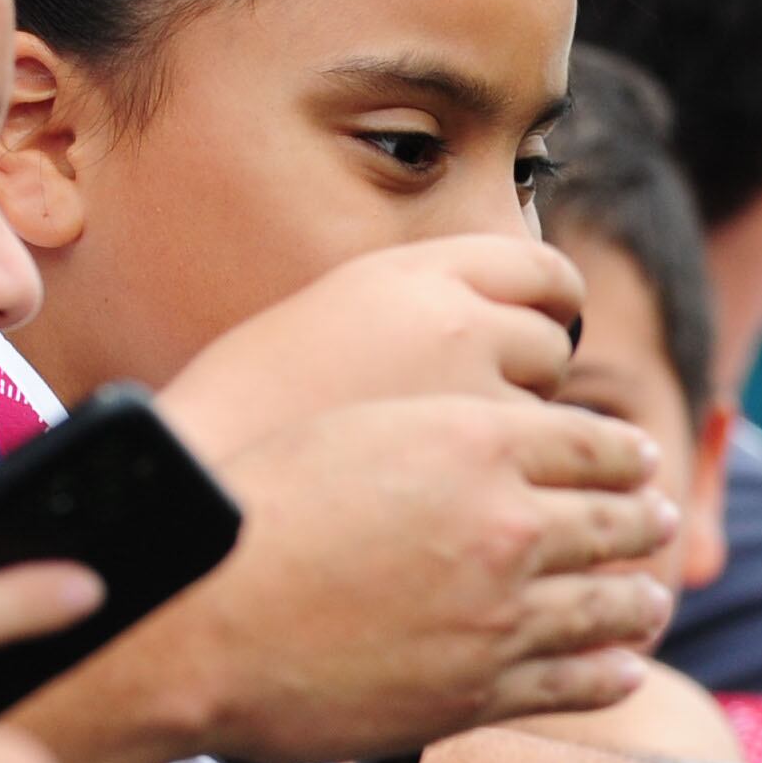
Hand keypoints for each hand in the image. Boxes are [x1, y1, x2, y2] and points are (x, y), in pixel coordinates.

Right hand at [17, 393, 674, 762]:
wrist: (195, 620)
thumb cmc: (245, 514)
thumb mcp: (350, 433)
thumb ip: (432, 434)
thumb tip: (479, 440)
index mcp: (474, 440)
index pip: (592, 443)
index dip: (625, 456)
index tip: (638, 462)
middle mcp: (506, 523)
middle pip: (615, 520)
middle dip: (642, 519)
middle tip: (657, 519)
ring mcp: (504, 612)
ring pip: (611, 604)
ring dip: (642, 598)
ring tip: (653, 596)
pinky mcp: (486, 689)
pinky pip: (579, 679)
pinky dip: (610, 670)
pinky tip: (622, 666)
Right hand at [156, 234, 586, 453]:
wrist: (207, 486)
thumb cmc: (254, 410)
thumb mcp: (334, 315)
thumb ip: (425, 307)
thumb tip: (514, 317)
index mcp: (412, 274)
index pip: (539, 267)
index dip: (554, 299)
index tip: (552, 321)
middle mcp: (456, 321)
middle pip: (551, 340)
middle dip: (530, 373)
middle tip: (479, 405)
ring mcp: (480, 397)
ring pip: (550, 413)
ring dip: (522, 432)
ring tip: (441, 453)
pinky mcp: (488, 471)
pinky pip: (537, 473)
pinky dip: (513, 484)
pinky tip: (453, 494)